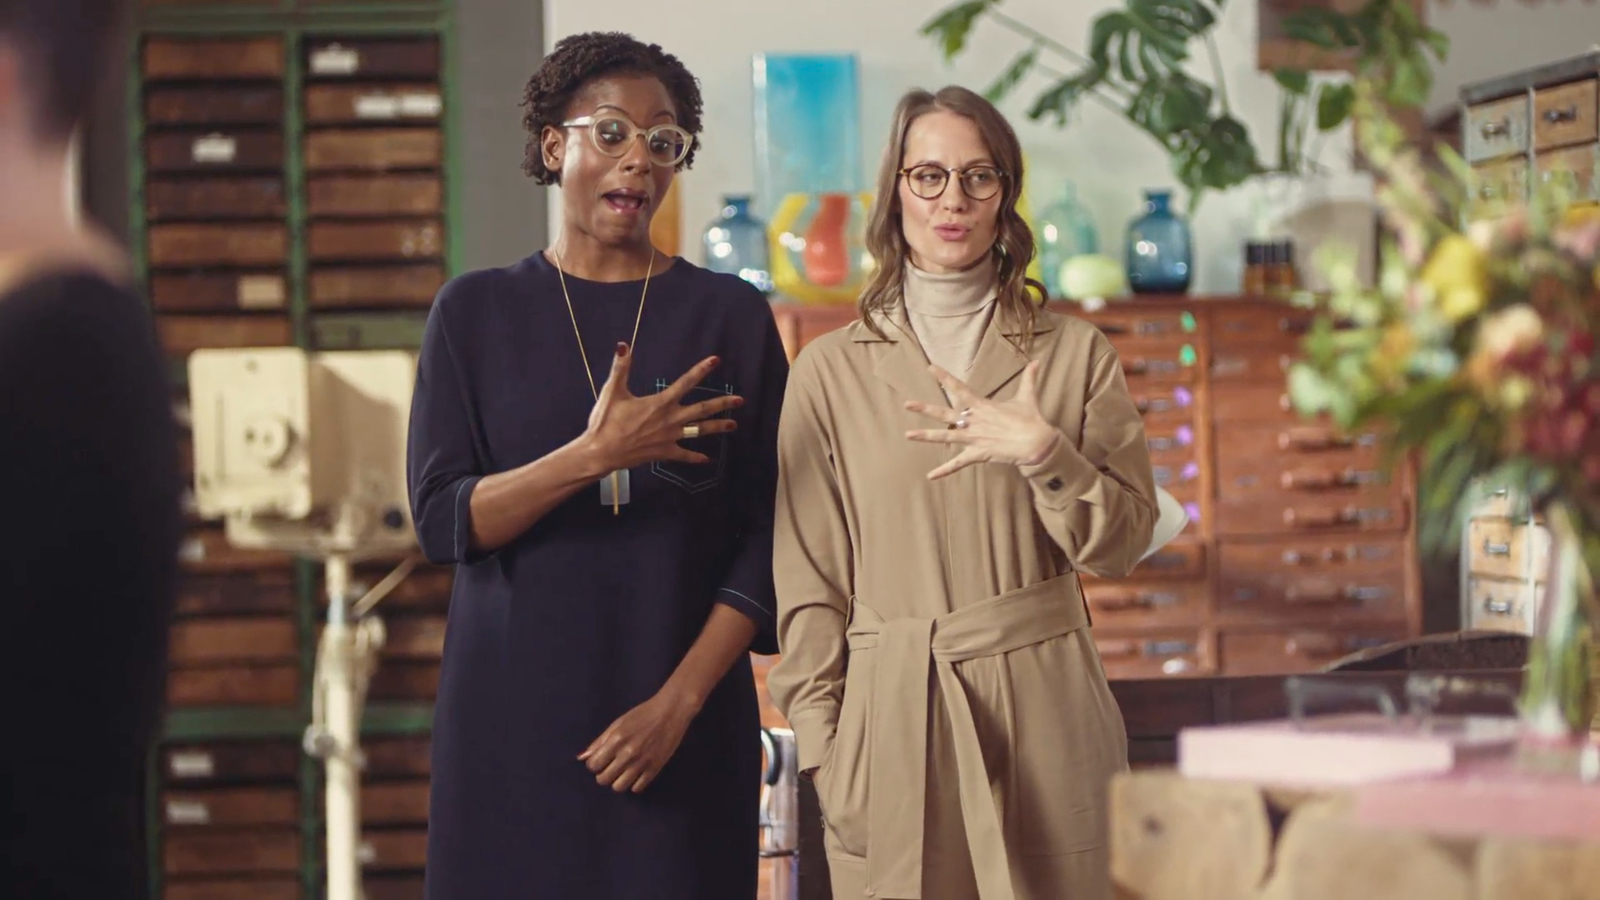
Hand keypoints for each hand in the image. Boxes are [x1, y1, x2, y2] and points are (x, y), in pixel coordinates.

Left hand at [579, 691, 695, 792]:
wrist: (671, 712)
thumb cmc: (642, 714)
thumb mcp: (618, 724)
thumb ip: (600, 741)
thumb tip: (582, 758)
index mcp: (616, 740)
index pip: (593, 765)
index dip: (594, 764)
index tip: (601, 760)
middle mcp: (627, 754)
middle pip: (603, 779)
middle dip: (603, 775)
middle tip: (610, 767)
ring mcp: (641, 763)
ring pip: (619, 787)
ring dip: (617, 781)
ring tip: (622, 773)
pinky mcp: (655, 768)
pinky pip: (637, 788)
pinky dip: (633, 784)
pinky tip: (636, 774)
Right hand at [584, 343, 742, 471]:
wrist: (601, 451)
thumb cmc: (606, 421)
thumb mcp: (613, 391)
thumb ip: (621, 367)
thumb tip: (623, 344)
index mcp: (660, 403)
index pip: (686, 382)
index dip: (701, 370)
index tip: (716, 360)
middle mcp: (670, 420)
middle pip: (702, 410)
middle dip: (722, 404)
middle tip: (740, 401)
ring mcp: (669, 438)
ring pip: (699, 431)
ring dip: (717, 428)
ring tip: (734, 425)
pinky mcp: (664, 453)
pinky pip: (684, 455)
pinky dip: (695, 458)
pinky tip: (707, 460)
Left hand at [904, 361, 1061, 479]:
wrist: (1037, 442)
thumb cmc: (1031, 419)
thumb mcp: (1028, 396)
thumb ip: (1029, 378)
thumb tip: (1038, 361)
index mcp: (982, 406)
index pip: (959, 388)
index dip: (944, 377)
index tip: (930, 368)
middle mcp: (973, 421)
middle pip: (945, 413)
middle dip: (925, 409)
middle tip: (907, 405)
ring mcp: (974, 438)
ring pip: (945, 436)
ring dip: (926, 436)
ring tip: (907, 435)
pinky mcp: (978, 453)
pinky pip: (958, 463)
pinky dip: (944, 470)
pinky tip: (930, 476)